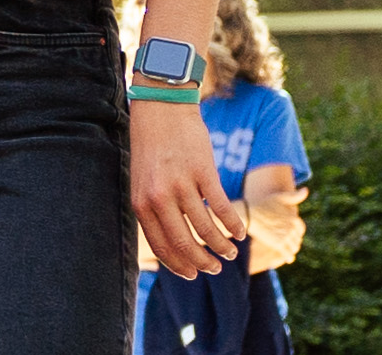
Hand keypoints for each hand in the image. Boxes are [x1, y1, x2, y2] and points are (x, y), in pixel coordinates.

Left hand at [127, 101, 238, 277]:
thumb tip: (170, 242)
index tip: (192, 274)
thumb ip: (153, 209)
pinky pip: (221, 207)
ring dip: (221, 247)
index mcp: (142, 203)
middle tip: (214, 269)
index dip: (179, 265)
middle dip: (202, 263)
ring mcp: (181, 184)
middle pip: (184, 242)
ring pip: (205, 229)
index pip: (162, 246)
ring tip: (230, 254)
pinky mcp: (203, 171)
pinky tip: (240, 232)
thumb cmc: (152, 147)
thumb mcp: (142, 181)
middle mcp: (159, 197)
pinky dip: (233, 224)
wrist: (161, 108)